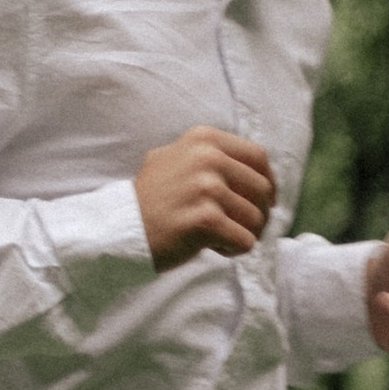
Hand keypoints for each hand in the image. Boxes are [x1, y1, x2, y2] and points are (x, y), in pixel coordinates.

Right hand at [135, 126, 276, 267]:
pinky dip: (233, 250)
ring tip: (218, 238)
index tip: (263, 201)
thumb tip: (257, 171)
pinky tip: (212, 248)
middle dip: (257, 213)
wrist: (121, 228)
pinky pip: (245, 241)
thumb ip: (211, 155)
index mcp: (203, 139)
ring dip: (243, 234)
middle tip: (237, 227)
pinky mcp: (205, 219)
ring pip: (256, 218)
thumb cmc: (151, 200)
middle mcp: (207, 157)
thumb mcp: (175, 158)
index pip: (258, 157)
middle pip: (262, 189)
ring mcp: (206, 187)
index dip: (267, 182)